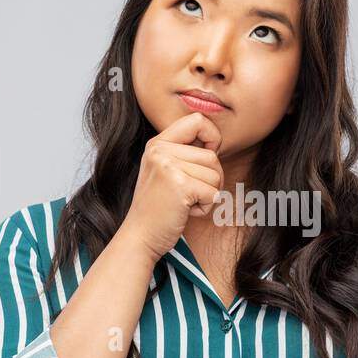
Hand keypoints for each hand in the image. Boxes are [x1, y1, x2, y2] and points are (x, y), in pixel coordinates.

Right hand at [120, 112, 224, 262]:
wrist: (140, 237)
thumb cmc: (158, 208)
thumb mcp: (165, 170)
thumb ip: (184, 152)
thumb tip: (216, 137)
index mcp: (157, 143)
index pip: (198, 120)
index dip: (212, 138)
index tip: (205, 161)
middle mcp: (160, 150)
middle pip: (212, 154)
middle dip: (210, 178)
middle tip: (189, 193)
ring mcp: (168, 166)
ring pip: (216, 174)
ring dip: (207, 194)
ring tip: (184, 202)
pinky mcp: (180, 185)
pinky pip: (214, 193)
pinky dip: (205, 207)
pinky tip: (185, 211)